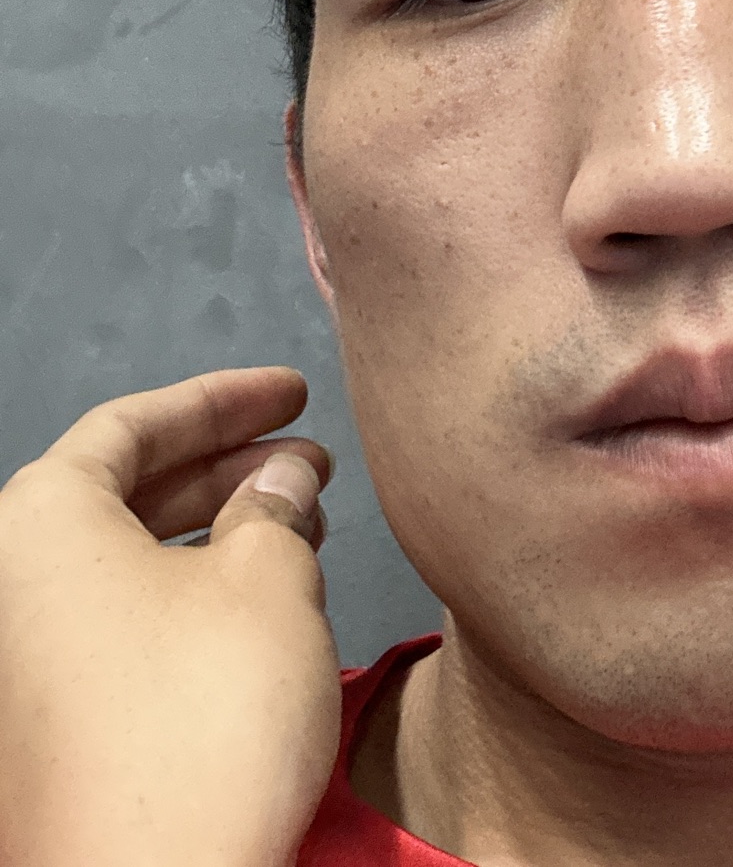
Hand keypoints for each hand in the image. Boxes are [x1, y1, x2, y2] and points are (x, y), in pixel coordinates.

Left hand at [0, 367, 340, 866]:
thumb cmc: (198, 728)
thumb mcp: (269, 580)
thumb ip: (276, 506)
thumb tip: (281, 481)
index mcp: (41, 524)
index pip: (134, 423)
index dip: (225, 399)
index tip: (293, 392)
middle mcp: (11, 585)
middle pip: (127, 492)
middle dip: (230, 471)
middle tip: (310, 466)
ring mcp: (21, 666)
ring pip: (127, 564)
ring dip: (219, 538)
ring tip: (305, 536)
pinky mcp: (45, 732)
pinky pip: (119, 628)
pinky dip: (191, 601)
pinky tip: (264, 616)